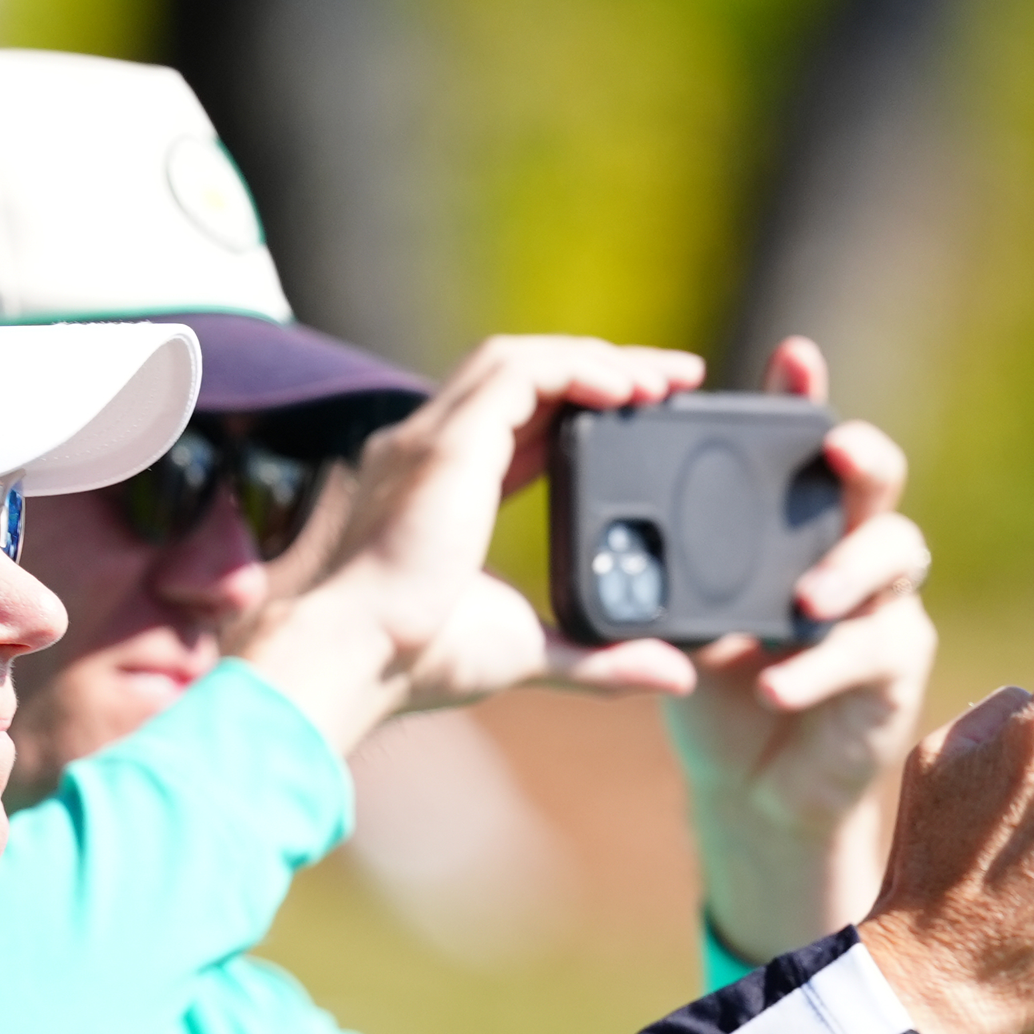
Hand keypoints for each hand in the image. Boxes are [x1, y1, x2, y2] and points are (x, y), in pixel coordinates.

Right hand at [239, 336, 705, 753]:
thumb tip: (676, 674)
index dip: (582, 407)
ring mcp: (431, 438)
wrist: (357, 658)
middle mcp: (430, 451)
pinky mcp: (448, 441)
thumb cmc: (418, 661)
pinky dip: (577, 369)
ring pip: (520, 360)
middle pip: (524, 377)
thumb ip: (601, 660)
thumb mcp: (530, 652)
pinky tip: (626, 388)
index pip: (521, 422)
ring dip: (596, 359)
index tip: (647, 412)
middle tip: (675, 381)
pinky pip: (521, 373)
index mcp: (444, 491)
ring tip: (662, 381)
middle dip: (600, 368)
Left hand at [665, 338, 935, 960]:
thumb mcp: (680, 616)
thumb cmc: (715, 686)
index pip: (804, 444)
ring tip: (805, 599)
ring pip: (897, 556)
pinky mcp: (893, 668)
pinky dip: (819, 668)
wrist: (750, 787)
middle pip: (877, 481)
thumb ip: (663, 568)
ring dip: (847, 571)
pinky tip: (777, 685)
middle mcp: (849, 547)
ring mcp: (882, 604)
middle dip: (861, 458)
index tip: (792, 356)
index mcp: (793, 522)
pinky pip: (871, 652)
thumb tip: (603, 518)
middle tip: (833, 451)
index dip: (805, 395)